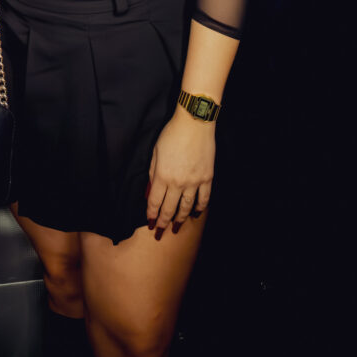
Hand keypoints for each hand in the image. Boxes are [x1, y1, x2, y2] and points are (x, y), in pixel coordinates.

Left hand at [146, 108, 215, 238]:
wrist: (194, 123)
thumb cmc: (171, 134)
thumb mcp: (155, 152)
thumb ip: (153, 174)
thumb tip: (149, 192)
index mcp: (162, 176)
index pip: (155, 202)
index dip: (152, 214)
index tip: (150, 223)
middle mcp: (178, 182)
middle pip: (169, 209)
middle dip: (163, 223)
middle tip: (160, 233)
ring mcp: (194, 182)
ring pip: (186, 207)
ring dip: (180, 219)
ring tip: (177, 228)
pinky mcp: (207, 178)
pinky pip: (204, 198)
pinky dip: (199, 208)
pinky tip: (195, 213)